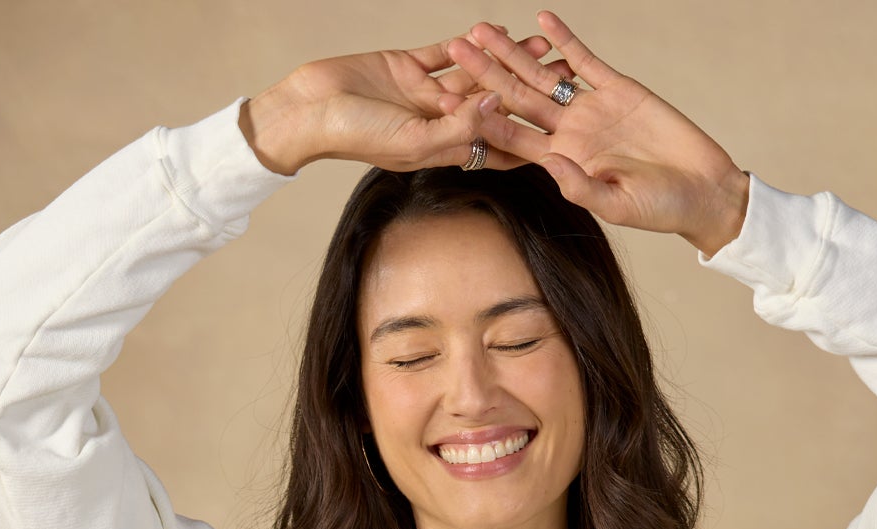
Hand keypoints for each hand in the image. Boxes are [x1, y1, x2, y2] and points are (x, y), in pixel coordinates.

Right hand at [244, 38, 551, 175]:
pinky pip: (444, 54)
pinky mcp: (408, 67)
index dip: (529, 139)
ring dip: (505, 64)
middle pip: (494, 108)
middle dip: (529, 94)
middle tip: (566, 78)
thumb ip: (457, 126)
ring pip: (474, 77)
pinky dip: (467, 43)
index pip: (496, 147)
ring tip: (541, 48)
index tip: (564, 132)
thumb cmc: (356, 137)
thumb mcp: (413, 141)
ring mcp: (425, 94)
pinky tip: (495, 30)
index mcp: (445, 150)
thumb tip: (498, 108)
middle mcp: (440, 123)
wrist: (311, 111)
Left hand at [442, 11, 749, 252]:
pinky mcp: (618, 88)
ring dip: (514, 52)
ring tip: (484, 29)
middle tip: (454, 49)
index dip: (482, 119)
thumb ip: (582, 186)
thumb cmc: (660, 209)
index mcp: (563, 162)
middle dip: (486, 74)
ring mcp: (592, 108)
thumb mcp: (619, 204)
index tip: (451, 103)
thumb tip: (551, 164)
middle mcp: (571, 133)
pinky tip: (541, 20)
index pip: (514, 138)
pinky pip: (585, 59)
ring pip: (544, 73)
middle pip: (519, 99)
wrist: (701, 189)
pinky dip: (564, 39)